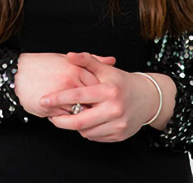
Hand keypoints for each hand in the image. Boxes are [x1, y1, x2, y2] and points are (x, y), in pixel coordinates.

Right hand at [13, 52, 115, 118]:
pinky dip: (70, 119)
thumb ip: (92, 60)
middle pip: (93, 99)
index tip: (106, 96)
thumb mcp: (66, 58)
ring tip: (85, 113)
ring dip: (85, 114)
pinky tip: (67, 115)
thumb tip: (112, 61)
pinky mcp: (53, 109)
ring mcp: (62, 97)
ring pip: (82, 111)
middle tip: (100, 108)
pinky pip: (69, 118)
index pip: (100, 85)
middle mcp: (71, 82)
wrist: (16, 74)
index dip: (104, 93)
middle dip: (97, 105)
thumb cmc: (40, 65)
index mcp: (77, 69)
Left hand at [40, 52, 164, 142]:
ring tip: (70, 117)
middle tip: (50, 116)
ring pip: (86, 132)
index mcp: (109, 91)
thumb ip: (87, 61)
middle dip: (60, 120)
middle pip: (79, 121)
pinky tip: (86, 122)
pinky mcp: (120, 135)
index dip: (58, 98)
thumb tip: (69, 55)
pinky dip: (87, 131)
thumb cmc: (123, 82)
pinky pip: (95, 137)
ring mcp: (118, 124)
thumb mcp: (106, 69)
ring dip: (75, 126)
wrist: (148, 99)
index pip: (78, 96)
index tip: (44, 100)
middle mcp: (115, 109)